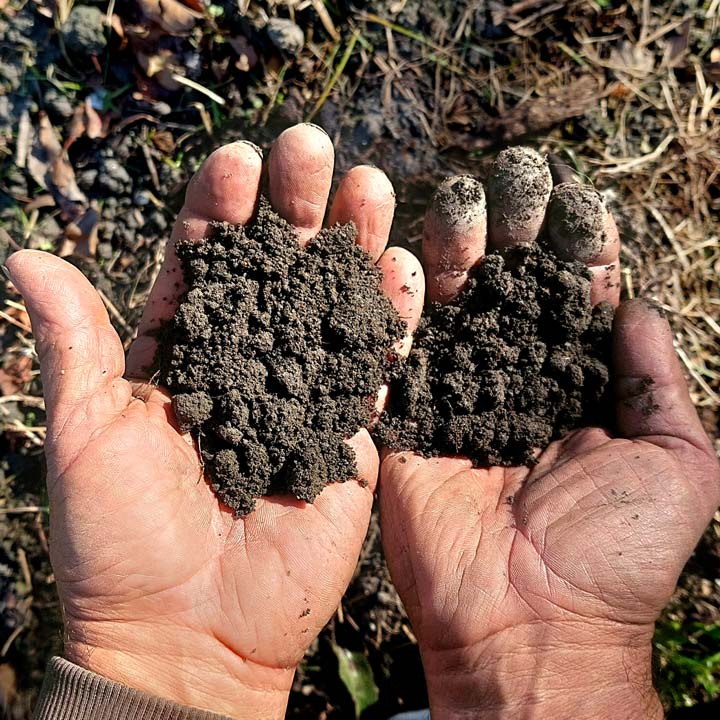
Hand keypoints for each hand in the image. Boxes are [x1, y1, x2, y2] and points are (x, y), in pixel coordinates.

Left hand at [6, 124, 422, 718]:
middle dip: (295, 204)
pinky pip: (375, 368)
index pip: (204, 258)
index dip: (220, 205)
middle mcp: (249, 358)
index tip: (238, 156)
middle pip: (278, 266)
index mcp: (182, 350)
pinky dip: (391, 321)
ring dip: (352, 245)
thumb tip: (23, 255)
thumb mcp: (84, 438)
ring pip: (333, 303)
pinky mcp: (350, 432)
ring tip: (370, 187)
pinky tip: (404, 268)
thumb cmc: (120, 541)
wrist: (190, 632)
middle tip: (313, 148)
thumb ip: (72, 347)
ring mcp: (305, 391)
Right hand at [379, 155, 719, 718]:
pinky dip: (397, 303)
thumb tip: (640, 302)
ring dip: (456, 249)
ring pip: (450, 308)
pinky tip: (400, 248)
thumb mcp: (679, 463)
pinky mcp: (403, 421)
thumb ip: (659, 380)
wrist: (532, 629)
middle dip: (515, 232)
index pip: (574, 300)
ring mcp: (452, 398)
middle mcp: (512, 384)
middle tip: (517, 179)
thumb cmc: (617, 555)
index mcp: (577, 390)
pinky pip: (396, 353)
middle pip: (509, 290)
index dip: (578, 248)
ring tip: (464, 195)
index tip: (578, 200)